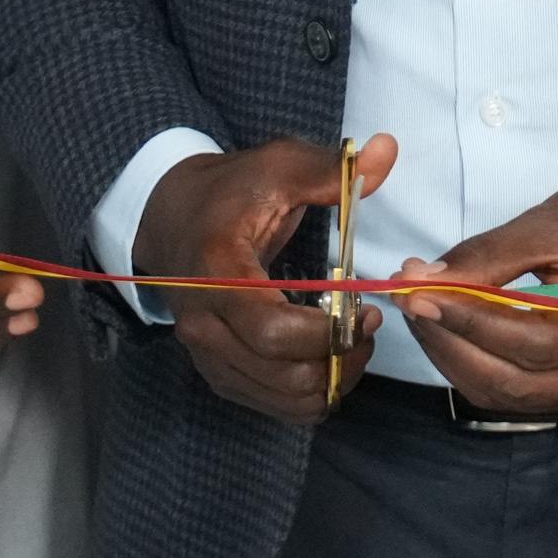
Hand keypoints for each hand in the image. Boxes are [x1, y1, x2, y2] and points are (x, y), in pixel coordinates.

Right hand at [133, 138, 394, 423]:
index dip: (332, 334)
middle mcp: (204, 324)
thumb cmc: (231, 191)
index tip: (367, 311)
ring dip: (330, 382)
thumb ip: (332, 170)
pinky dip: (309, 396)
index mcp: (218, 275)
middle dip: (341, 360)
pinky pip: (271, 406)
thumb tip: (387, 151)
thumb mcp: (279, 166)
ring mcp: (207, 355)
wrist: (171, 216)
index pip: (275, 332)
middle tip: (368, 329)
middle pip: (284, 375)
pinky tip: (327, 361)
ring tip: (352, 345)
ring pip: (282, 399)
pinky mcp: (217, 372)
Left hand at [400, 164, 557, 416]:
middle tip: (411, 304)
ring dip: (463, 361)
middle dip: (453, 344)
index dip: (464, 320)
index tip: (412, 292)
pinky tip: (462, 336)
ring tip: (429, 317)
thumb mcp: (551, 221)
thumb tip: (424, 281)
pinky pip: (535, 394)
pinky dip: (491, 369)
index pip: (527, 340)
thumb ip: (488, 256)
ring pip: (519, 397)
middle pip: (518, 381)